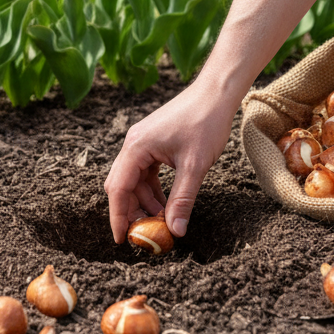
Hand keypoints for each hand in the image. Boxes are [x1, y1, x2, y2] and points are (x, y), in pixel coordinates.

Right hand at [104, 83, 235, 242]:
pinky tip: (167, 203)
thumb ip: (182, 200)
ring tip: (163, 220)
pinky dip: (153, 189)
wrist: (215, 94)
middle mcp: (133, 144)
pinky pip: (146, 172)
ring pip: (135, 180)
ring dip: (145, 202)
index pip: (118, 189)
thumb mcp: (194, 166)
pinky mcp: (153, 142)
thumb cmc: (205, 123)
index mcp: (136, 148)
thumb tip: (175, 231)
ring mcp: (142, 142)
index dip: (118, 217)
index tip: (122, 240)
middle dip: (131, 211)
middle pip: (122, 185)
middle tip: (146, 234)